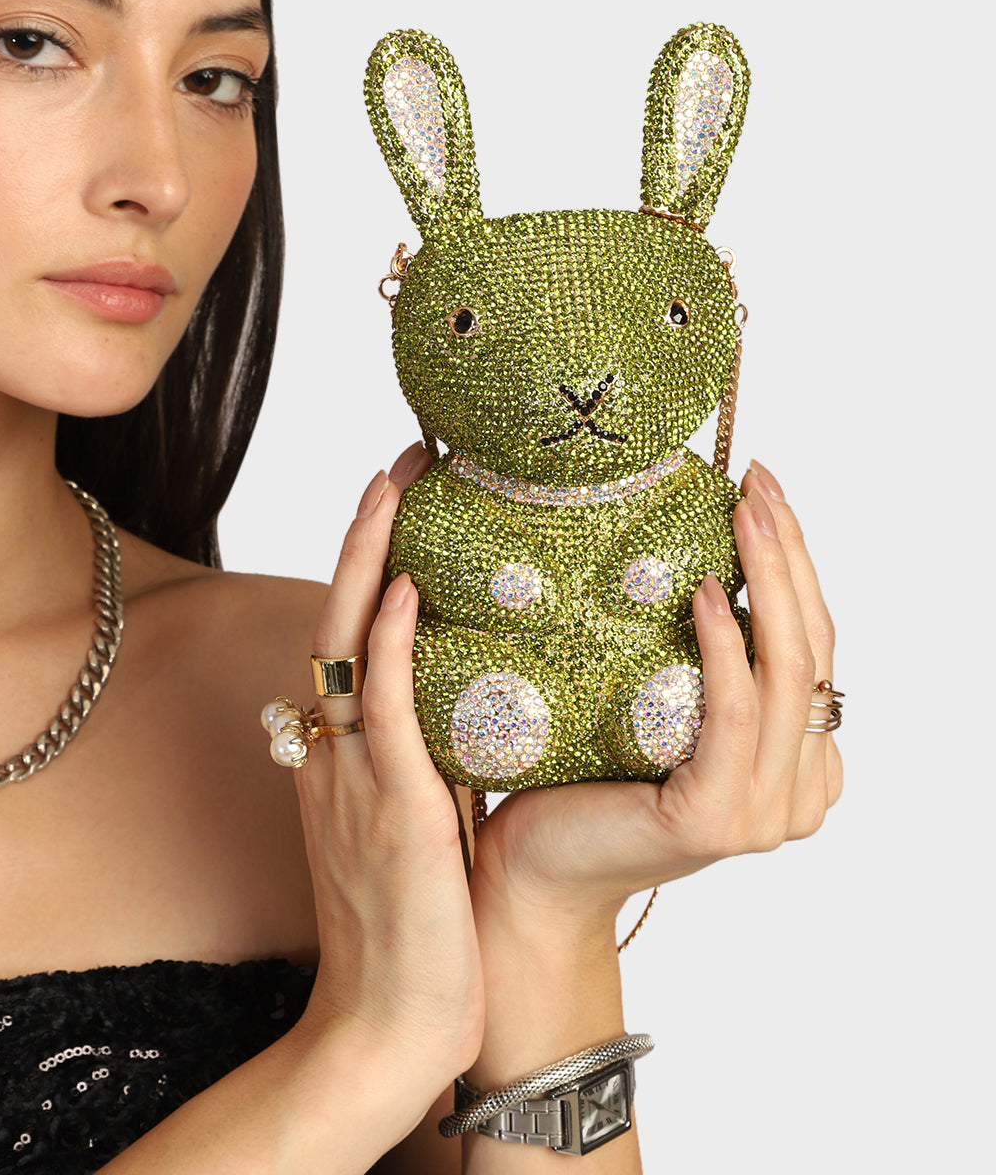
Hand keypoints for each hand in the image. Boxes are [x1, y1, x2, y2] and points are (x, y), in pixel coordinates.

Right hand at [292, 443, 483, 1089]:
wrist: (387, 1029)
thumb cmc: (412, 935)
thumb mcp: (414, 830)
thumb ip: (429, 764)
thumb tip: (478, 709)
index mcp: (344, 758)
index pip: (349, 637)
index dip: (368, 563)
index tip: (400, 500)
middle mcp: (335, 755)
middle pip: (335, 618)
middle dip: (365, 535)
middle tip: (401, 461)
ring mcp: (354, 781)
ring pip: (344, 645)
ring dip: (367, 558)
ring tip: (396, 484)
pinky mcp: (391, 814)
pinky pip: (381, 713)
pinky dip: (384, 645)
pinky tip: (401, 587)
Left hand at [469, 460, 842, 924]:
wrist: (533, 869)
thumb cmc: (586, 782)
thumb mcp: (663, 709)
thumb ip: (704, 665)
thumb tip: (698, 554)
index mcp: (800, 766)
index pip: (816, 645)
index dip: (798, 563)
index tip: (762, 488)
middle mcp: (800, 793)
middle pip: (813, 650)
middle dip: (790, 554)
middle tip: (758, 481)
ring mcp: (763, 813)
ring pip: (787, 672)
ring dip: (768, 580)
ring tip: (741, 512)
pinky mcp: (715, 818)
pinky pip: (731, 712)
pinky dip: (724, 646)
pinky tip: (703, 590)